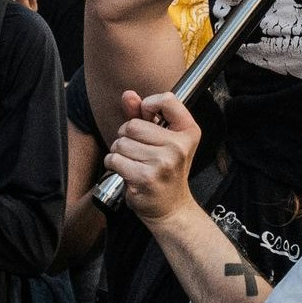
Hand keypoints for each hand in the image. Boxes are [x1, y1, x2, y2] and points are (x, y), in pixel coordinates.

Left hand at [106, 90, 206, 211]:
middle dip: (127, 136)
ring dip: (119, 152)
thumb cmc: (166, 171)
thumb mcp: (162, 140)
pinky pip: (114, 159)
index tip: (147, 117)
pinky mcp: (145, 177)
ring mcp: (163, 162)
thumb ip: (144, 115)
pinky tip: (126, 171)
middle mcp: (179, 145)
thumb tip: (128, 94)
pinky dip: (113, 164)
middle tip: (138, 150)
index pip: (167, 99)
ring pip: (121, 143)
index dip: (149, 105)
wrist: (171, 208)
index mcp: (188, 132)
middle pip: (133, 125)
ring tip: (133, 162)